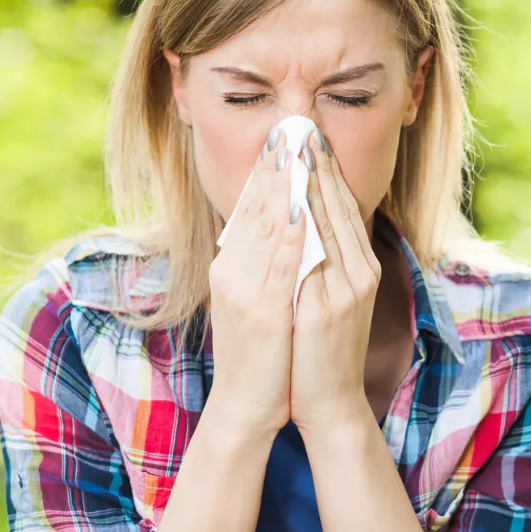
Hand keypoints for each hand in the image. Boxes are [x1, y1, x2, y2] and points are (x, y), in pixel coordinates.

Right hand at [206, 126, 305, 436]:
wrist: (247, 406)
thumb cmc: (261, 355)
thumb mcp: (256, 300)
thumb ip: (264, 264)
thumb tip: (281, 228)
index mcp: (231, 266)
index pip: (250, 208)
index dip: (267, 170)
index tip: (283, 137)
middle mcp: (232, 271)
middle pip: (256, 207)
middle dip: (275, 165)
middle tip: (290, 125)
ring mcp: (245, 290)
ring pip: (266, 225)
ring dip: (282, 184)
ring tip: (295, 148)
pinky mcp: (263, 310)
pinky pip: (279, 262)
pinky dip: (288, 230)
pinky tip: (298, 204)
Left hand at [289, 129, 381, 433]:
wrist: (329, 402)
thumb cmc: (319, 351)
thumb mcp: (327, 298)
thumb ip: (320, 261)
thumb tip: (303, 222)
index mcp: (359, 268)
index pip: (340, 207)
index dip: (324, 169)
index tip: (307, 136)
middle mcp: (359, 272)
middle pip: (338, 206)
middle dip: (318, 164)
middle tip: (301, 124)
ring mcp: (347, 289)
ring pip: (330, 224)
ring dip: (311, 183)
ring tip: (295, 147)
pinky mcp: (330, 308)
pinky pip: (318, 257)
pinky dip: (307, 226)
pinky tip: (293, 201)